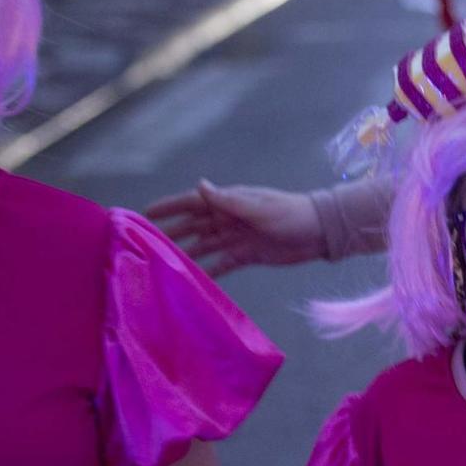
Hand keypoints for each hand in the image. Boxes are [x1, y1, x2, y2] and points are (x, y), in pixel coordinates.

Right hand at [144, 179, 323, 277]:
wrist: (320, 233)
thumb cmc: (291, 214)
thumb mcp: (258, 208)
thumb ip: (228, 201)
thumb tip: (200, 185)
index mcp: (230, 201)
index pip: (192, 202)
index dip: (169, 207)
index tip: (145, 214)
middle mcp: (229, 218)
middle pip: (194, 225)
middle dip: (171, 232)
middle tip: (144, 243)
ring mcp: (237, 237)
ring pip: (205, 245)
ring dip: (186, 253)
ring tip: (163, 264)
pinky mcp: (247, 254)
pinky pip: (222, 263)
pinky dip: (209, 270)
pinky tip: (194, 280)